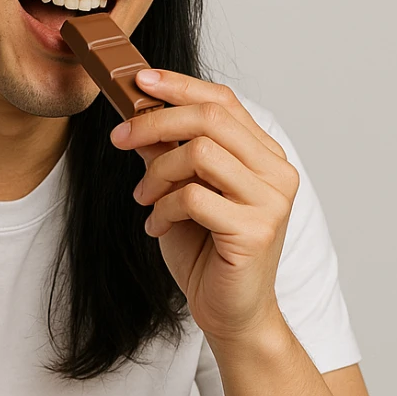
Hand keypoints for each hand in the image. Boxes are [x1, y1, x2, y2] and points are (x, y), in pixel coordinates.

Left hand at [110, 68, 298, 343]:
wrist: (232, 313)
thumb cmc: (209, 254)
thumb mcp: (182, 193)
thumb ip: (170, 155)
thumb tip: (138, 116)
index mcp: (264, 156)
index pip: (224, 101)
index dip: (180, 86)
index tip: (139, 82)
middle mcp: (277, 172)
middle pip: (211, 119)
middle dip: (155, 122)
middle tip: (120, 138)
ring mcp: (271, 201)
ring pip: (200, 153)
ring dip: (157, 173)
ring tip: (144, 198)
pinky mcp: (256, 230)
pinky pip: (194, 198)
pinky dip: (163, 209)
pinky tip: (156, 226)